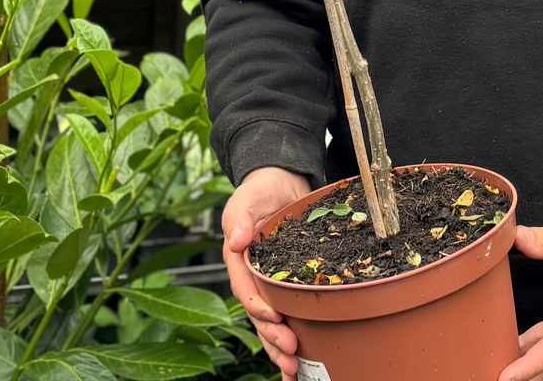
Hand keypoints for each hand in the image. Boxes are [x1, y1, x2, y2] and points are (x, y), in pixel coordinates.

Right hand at [222, 166, 311, 377]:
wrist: (282, 180)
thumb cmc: (260, 189)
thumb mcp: (246, 198)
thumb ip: (240, 218)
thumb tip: (236, 241)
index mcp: (239, 260)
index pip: (245, 289)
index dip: (258, 306)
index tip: (275, 318)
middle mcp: (253, 276)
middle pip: (260, 314)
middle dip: (273, 337)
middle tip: (291, 354)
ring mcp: (272, 282)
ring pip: (273, 321)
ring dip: (281, 346)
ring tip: (296, 368)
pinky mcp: (290, 282)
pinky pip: (292, 311)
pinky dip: (297, 334)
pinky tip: (306, 359)